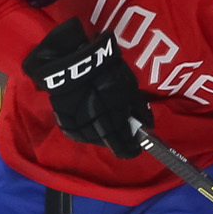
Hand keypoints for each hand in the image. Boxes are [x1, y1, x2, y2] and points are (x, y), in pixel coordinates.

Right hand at [21, 17, 150, 158]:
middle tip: (120, 127)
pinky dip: (87, 128)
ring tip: (103, 119)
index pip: (125, 149)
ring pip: (94, 140)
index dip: (132, 148)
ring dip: (101, 134)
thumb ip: (139, 109)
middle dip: (117, 140)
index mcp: (114, 124)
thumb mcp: (130, 89)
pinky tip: (89, 117)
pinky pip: (80, 133)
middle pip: (109, 145)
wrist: (74, 64)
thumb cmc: (107, 74)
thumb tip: (146, 124)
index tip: (135, 144)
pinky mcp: (66, 124)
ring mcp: (79, 129)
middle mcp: (96, 132)